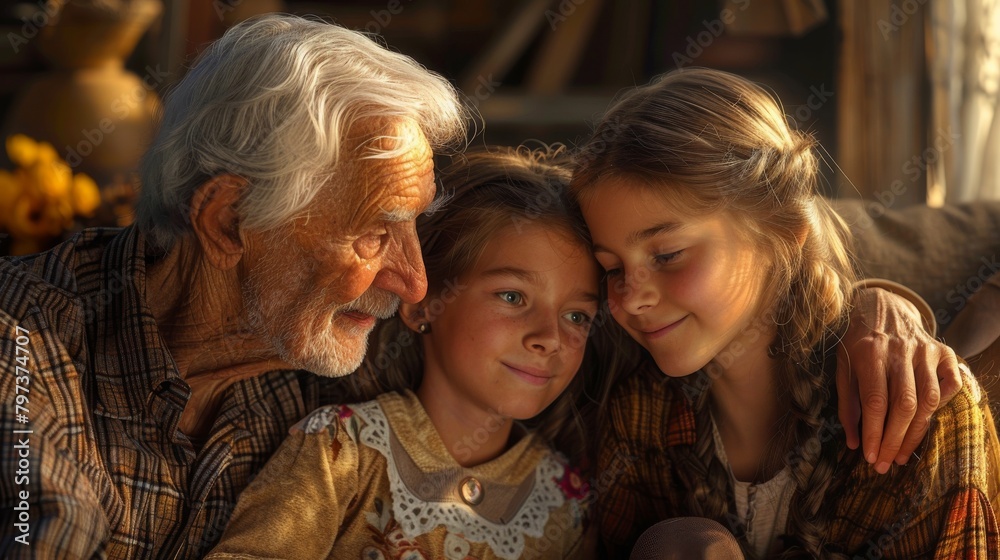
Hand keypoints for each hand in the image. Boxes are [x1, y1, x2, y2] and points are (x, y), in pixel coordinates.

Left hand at [835, 287, 961, 473]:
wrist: (881, 307)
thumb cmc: (857, 343)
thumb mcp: (842, 367)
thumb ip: (847, 404)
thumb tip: (854, 442)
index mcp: (869, 353)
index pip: (876, 402)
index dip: (874, 433)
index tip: (870, 457)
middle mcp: (899, 351)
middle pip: (904, 405)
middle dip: (894, 440)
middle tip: (885, 464)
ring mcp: (925, 350)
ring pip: (928, 400)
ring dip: (916, 434)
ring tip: (901, 455)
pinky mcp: (944, 352)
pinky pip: (951, 385)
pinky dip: (942, 407)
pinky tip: (925, 422)